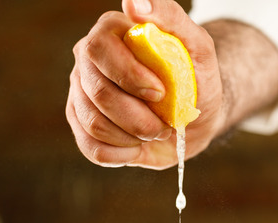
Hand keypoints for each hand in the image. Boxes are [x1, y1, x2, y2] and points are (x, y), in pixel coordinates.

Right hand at [66, 0, 225, 168]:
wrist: (192, 117)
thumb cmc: (196, 78)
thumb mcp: (197, 46)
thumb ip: (169, 17)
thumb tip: (134, 1)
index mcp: (110, 33)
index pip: (100, 49)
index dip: (129, 76)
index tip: (160, 93)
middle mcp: (88, 61)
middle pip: (98, 93)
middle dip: (138, 117)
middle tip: (165, 123)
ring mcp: (80, 95)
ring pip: (94, 124)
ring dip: (134, 136)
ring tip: (155, 131)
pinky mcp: (81, 127)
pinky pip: (93, 148)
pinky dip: (124, 153)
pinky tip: (139, 143)